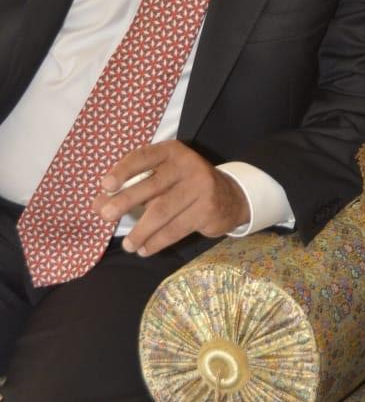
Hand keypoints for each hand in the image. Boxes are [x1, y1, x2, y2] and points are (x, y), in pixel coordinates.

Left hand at [91, 140, 249, 254]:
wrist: (229, 197)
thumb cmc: (184, 186)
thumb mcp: (159, 180)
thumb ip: (129, 189)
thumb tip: (97, 204)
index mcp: (172, 152)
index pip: (143, 157)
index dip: (124, 170)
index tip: (105, 186)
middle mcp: (188, 165)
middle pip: (152, 185)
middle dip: (125, 201)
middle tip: (105, 216)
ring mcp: (200, 186)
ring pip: (163, 212)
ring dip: (141, 231)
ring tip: (127, 244)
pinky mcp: (207, 209)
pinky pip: (176, 228)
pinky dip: (157, 241)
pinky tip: (145, 249)